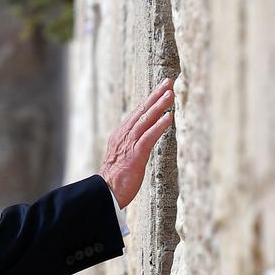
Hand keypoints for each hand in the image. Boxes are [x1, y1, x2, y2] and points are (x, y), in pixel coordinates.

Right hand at [99, 77, 174, 207]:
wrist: (104, 193)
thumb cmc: (114, 180)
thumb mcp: (122, 158)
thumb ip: (130, 147)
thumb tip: (141, 143)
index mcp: (121, 135)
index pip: (137, 114)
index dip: (149, 100)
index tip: (160, 89)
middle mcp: (124, 135)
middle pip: (141, 111)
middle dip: (156, 95)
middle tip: (168, 81)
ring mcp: (129, 144)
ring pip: (145, 120)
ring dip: (159, 105)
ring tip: (170, 93)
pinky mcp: (135, 154)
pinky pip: (149, 136)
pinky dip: (159, 125)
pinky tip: (169, 116)